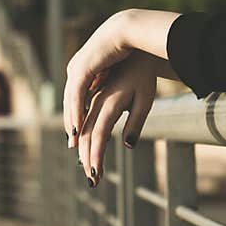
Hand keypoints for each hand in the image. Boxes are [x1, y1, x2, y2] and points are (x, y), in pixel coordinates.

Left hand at [63, 11, 133, 147]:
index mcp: (83, 71)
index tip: (78, 137)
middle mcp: (76, 71)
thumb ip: (110, 87)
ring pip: (70, 101)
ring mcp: (76, 69)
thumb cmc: (130, 52)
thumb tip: (111, 102)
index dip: (76, 118)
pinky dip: (76, 112)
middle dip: (72, 125)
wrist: (130, 31)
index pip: (75, 99)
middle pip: (70, 103)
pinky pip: (76, 96)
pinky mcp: (81, 69)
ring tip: (74, 141)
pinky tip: (78, 125)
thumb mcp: (117, 76)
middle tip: (73, 146)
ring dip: (72, 122)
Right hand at [78, 50, 156, 185]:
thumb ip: (136, 123)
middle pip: (85, 133)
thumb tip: (128, 145)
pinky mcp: (91, 94)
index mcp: (109, 102)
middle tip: (91, 179)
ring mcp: (91, 96)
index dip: (95, 155)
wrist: (132, 46)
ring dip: (81, 147)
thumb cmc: (142, 76)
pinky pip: (82, 117)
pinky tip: (82, 144)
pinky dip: (80, 133)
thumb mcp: (146, 100)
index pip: (98, 134)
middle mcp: (96, 100)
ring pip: (80, 125)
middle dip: (86, 157)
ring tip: (85, 165)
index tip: (96, 174)